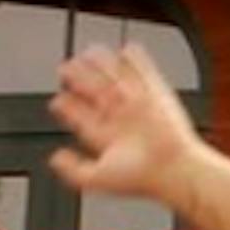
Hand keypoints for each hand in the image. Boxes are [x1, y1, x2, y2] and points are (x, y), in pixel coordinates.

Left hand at [49, 44, 201, 197]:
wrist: (174, 169)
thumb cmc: (143, 177)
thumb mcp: (97, 179)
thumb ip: (74, 171)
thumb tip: (56, 158)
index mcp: (107, 137)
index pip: (82, 117)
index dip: (68, 108)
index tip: (58, 102)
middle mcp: (122, 120)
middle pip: (96, 93)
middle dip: (80, 80)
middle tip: (66, 68)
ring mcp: (139, 106)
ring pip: (117, 79)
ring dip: (103, 66)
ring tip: (89, 53)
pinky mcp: (157, 96)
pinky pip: (146, 72)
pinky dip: (137, 60)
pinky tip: (127, 50)